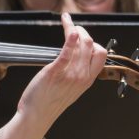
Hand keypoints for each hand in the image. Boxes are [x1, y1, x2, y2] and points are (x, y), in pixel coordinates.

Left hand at [17, 12, 105, 127]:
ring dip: (75, 30)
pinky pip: (66, 52)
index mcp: (87, 80)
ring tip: (68, 24)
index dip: (94, 42)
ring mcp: (69, 74)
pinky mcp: (54, 71)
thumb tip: (75, 59)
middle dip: (84, 31)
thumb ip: (77, 74)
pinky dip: (70, 39)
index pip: (101, 55)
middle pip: (92, 46)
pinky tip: (70, 30)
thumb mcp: (72, 89)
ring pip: (81, 45)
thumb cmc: (49, 101)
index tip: (84, 35)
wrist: (36, 115)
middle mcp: (81, 76)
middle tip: (74, 27)